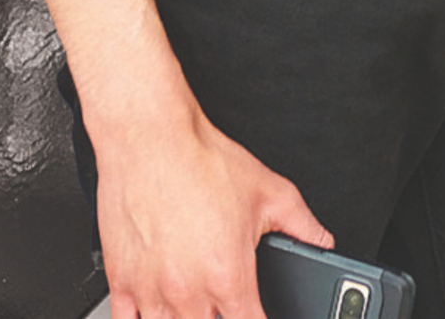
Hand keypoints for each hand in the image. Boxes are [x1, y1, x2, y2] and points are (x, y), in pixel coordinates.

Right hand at [96, 97, 330, 318]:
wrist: (154, 143)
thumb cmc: (206, 163)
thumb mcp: (270, 191)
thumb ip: (302, 225)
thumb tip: (322, 243)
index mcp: (228, 276)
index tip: (259, 316)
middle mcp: (189, 293)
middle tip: (224, 305)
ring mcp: (151, 293)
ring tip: (195, 306)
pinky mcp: (121, 284)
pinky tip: (156, 312)